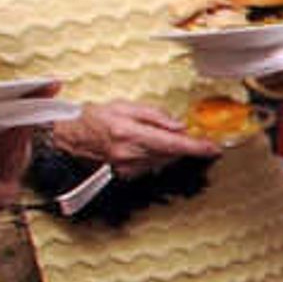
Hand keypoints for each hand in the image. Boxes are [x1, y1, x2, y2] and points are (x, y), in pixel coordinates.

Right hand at [48, 100, 221, 173]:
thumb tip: (178, 125)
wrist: (69, 139)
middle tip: (181, 133)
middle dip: (181, 144)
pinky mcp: (126, 175)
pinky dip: (155, 156)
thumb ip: (154, 115)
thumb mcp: (125, 106)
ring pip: (164, 161)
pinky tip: (144, 146)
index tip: (213, 148)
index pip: (173, 144)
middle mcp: (130, 154)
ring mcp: (128, 167)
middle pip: (171, 154)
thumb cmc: (93, 119)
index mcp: (131, 134)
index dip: (196, 147)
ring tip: (153, 136)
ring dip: (168, 150)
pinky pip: (151, 166)